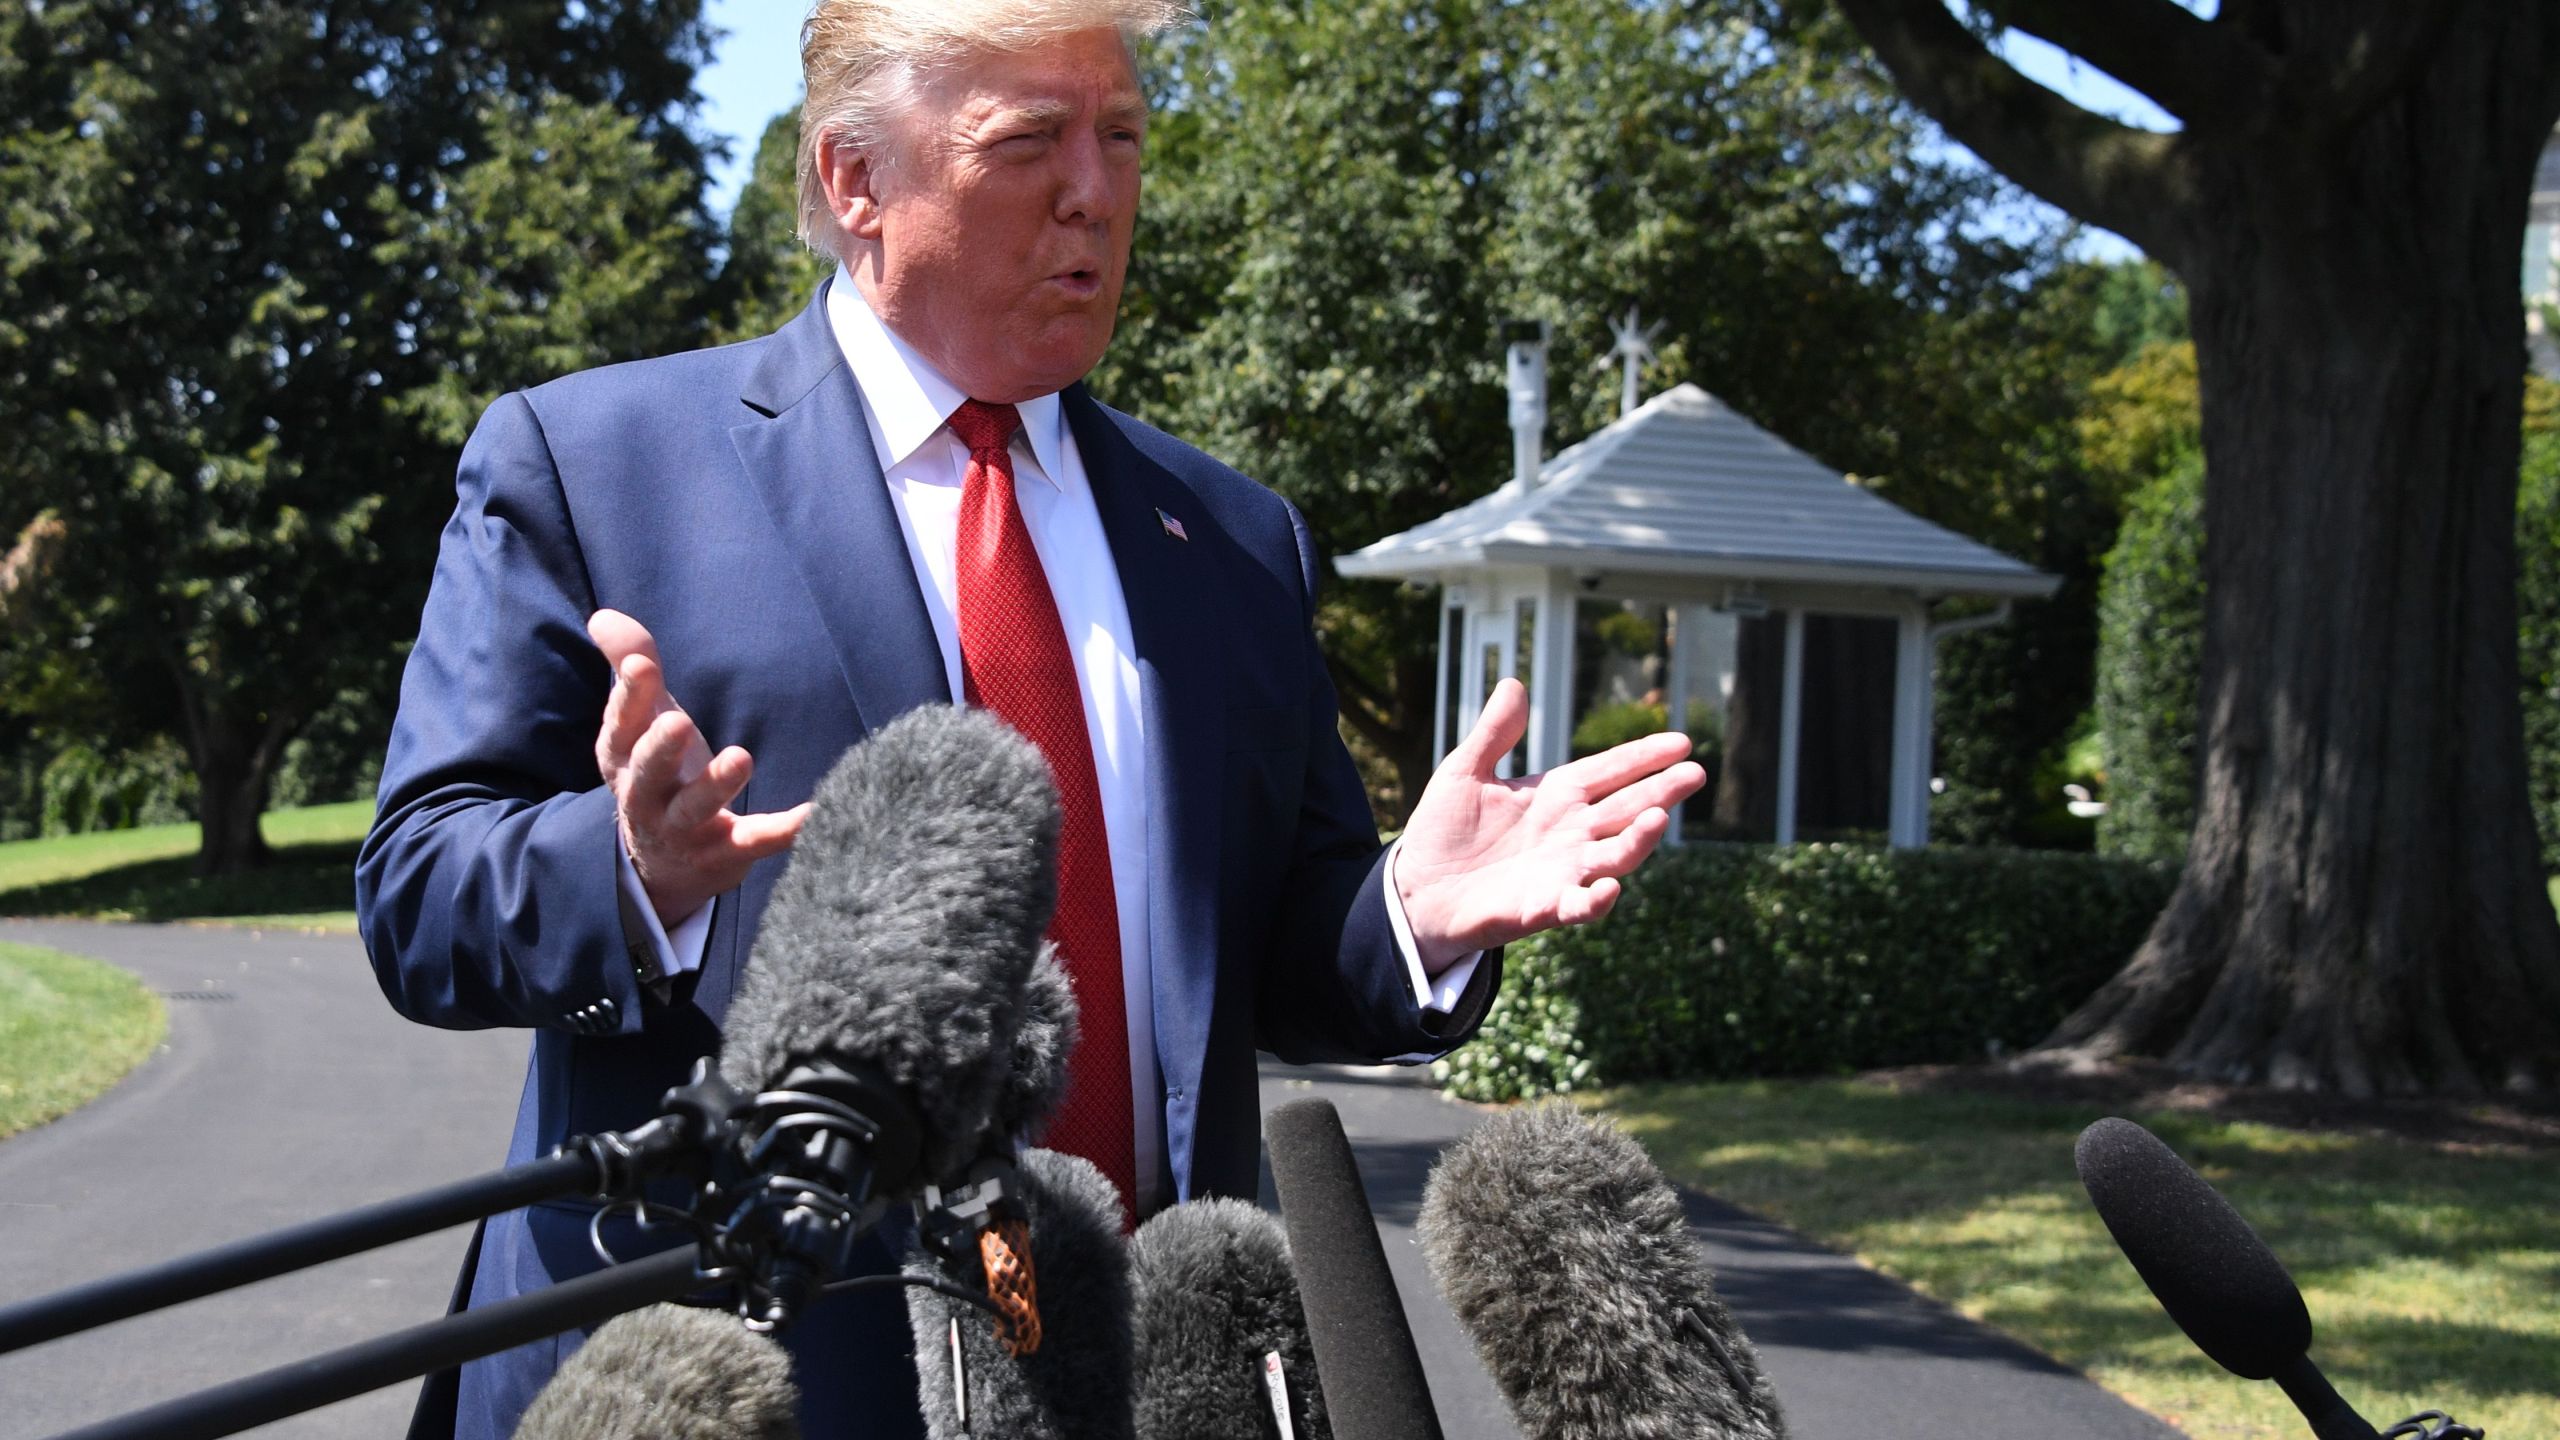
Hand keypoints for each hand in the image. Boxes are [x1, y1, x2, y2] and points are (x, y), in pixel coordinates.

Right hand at [588, 609, 808, 926]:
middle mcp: (647, 797)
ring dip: (716, 785)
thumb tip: (604, 615)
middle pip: (648, 772)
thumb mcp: (641, 723)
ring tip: (741, 758)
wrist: (662, 868)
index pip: (621, 725)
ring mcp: (686, 829)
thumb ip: (630, 667)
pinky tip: (814, 812)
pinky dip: (786, 829)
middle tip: (678, 722)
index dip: (628, 695)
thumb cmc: (658, 773)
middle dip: (660, 748)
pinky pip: (758, 839)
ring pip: (696, 808)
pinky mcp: (727, 852)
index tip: (640, 665)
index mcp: (625, 759)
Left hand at [1393, 678, 1705, 970]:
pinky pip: (1578, 906)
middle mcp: (1570, 833)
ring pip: (1614, 855)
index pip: (1610, 771)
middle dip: (1661, 791)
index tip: (1681, 741)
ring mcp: (1561, 872)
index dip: (1644, 756)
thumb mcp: (1464, 772)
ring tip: (1657, 817)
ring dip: (1638, 840)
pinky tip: (1608, 887)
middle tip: (1695, 772)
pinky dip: (1595, 900)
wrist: (1415, 889)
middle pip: (1626, 808)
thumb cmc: (1443, 833)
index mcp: (1556, 796)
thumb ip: (1493, 734)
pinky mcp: (1541, 908)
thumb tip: (1514, 683)